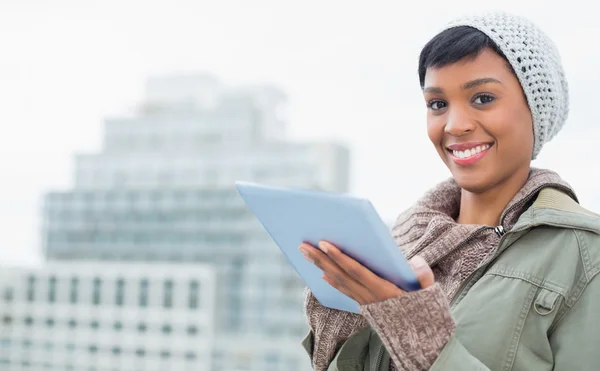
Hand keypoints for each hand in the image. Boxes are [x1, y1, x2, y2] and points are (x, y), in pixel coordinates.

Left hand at [298, 240, 434, 304]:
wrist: (418, 336)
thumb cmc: (422, 309)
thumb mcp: (427, 293)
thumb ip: (423, 277)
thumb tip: (416, 261)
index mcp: (381, 290)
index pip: (355, 270)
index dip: (338, 257)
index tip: (324, 244)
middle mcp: (368, 296)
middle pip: (340, 275)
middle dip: (320, 259)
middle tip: (303, 246)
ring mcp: (364, 301)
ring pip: (339, 281)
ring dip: (321, 266)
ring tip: (306, 253)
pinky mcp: (364, 304)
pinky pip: (344, 291)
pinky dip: (333, 281)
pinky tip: (322, 273)